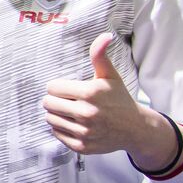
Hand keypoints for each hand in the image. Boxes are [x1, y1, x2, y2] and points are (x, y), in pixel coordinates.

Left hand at [42, 33, 173, 163]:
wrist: (135, 129)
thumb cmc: (119, 99)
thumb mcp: (110, 76)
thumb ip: (100, 55)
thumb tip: (105, 35)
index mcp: (91, 93)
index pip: (52, 88)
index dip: (58, 87)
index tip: (68, 89)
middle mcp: (87, 114)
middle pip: (48, 104)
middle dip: (54, 100)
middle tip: (66, 100)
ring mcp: (85, 132)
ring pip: (50, 119)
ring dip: (57, 114)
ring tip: (71, 111)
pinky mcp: (82, 147)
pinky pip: (56, 134)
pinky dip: (61, 128)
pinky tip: (74, 124)